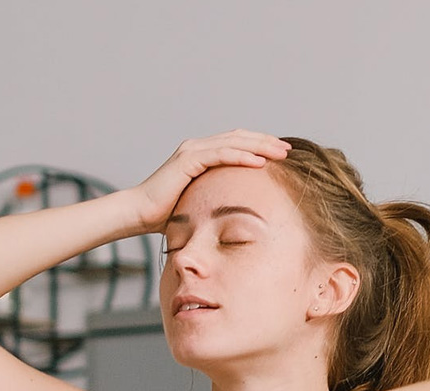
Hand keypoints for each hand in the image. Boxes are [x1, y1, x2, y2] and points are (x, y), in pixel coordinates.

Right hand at [129, 129, 290, 234]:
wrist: (141, 213)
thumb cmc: (168, 213)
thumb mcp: (202, 202)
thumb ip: (218, 198)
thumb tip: (241, 211)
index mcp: (202, 154)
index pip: (237, 143)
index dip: (260, 145)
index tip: (282, 153)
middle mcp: (197, 147)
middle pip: (239, 138)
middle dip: (265, 142)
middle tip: (287, 148)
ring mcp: (192, 150)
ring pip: (233, 143)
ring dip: (259, 146)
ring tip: (280, 152)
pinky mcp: (187, 159)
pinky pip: (220, 155)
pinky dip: (241, 157)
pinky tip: (260, 162)